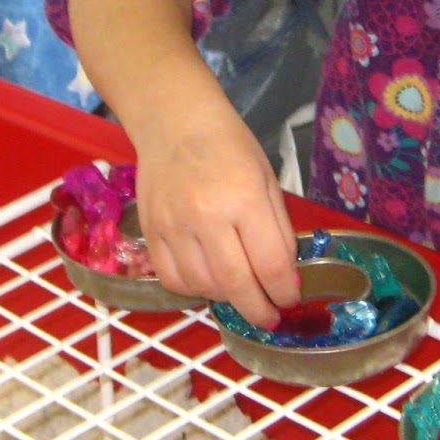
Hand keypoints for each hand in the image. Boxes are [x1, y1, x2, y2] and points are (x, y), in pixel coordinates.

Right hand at [132, 97, 298, 327]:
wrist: (175, 122)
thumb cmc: (230, 147)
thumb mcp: (267, 180)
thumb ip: (278, 230)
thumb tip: (285, 277)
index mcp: (244, 199)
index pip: (270, 264)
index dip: (284, 291)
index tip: (289, 300)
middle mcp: (206, 216)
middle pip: (236, 284)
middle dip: (258, 309)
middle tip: (268, 317)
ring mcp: (173, 226)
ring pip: (203, 287)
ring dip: (226, 298)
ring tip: (238, 290)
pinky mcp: (150, 231)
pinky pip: (172, 278)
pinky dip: (193, 289)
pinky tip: (207, 280)